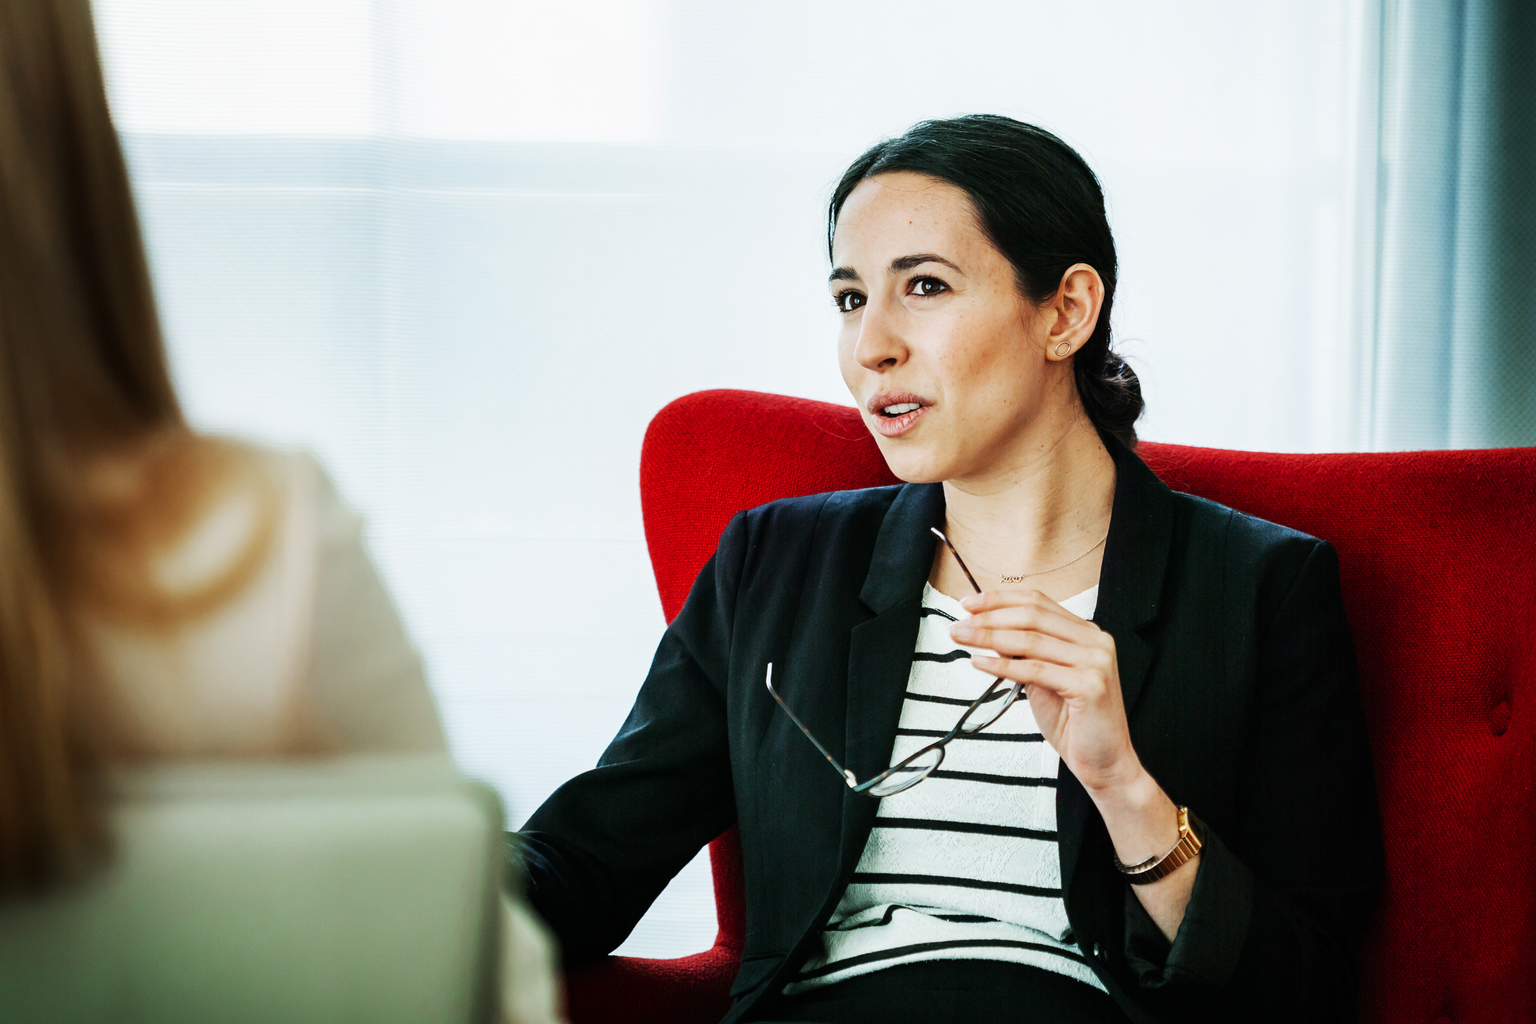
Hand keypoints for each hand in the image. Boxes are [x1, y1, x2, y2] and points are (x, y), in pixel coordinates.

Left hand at [950, 588, 1141, 793]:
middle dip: (989, 618)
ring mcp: (1096, 662)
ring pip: (1030, 640)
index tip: (970, 603)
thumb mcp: (1043, 678)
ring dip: (988, 637)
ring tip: (962, 638)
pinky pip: (1035, 670)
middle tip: (959, 623)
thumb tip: (986, 630)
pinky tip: (980, 663)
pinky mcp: (1090, 685)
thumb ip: (1023, 653)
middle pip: (1032, 616)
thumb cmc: (1074, 722)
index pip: (1038, 601)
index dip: (1000, 599)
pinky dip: (1002, 665)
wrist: (1105, 762)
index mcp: (1087, 633)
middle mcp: (1095, 641)